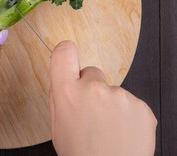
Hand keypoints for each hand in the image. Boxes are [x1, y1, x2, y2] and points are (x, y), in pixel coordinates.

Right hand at [49, 41, 156, 155]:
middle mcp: (94, 88)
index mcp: (67, 92)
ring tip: (108, 129)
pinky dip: (127, 115)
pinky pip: (130, 102)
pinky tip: (121, 132)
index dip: (65, 52)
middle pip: (91, 72)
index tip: (67, 55)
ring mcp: (120, 96)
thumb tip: (58, 72)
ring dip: (110, 103)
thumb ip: (57, 96)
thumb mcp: (57, 126)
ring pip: (112, 90)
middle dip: (90, 87)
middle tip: (91, 112)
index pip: (65, 52)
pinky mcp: (141, 106)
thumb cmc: (81, 154)